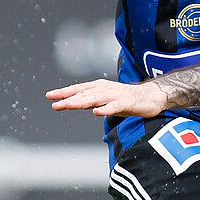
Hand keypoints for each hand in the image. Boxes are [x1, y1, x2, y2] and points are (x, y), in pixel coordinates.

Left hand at [46, 79, 168, 117]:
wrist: (150, 97)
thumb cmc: (125, 100)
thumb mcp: (103, 100)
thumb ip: (89, 101)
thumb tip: (71, 102)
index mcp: (98, 87)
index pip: (77, 89)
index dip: (64, 92)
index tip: (49, 96)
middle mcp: (104, 89)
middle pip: (83, 94)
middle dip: (68, 98)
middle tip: (54, 103)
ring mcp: (115, 95)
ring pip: (95, 99)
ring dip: (81, 102)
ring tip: (69, 105)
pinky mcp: (125, 103)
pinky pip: (114, 106)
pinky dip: (105, 109)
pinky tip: (96, 112)